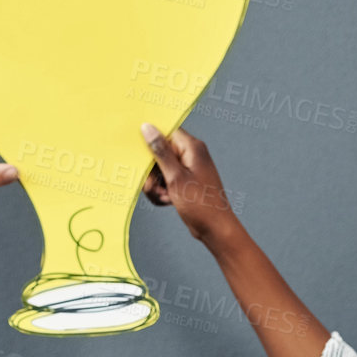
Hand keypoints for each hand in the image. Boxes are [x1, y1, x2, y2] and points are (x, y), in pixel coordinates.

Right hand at [139, 124, 243, 246]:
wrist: (215, 228)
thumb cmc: (200, 203)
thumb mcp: (175, 177)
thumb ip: (160, 151)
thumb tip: (147, 128)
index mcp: (192, 147)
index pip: (165, 132)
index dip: (151, 142)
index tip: (141, 156)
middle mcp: (190, 154)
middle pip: (159, 153)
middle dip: (152, 172)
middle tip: (153, 187)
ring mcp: (187, 168)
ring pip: (159, 169)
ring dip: (156, 185)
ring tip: (164, 197)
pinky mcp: (184, 181)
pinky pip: (165, 180)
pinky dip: (162, 191)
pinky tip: (168, 201)